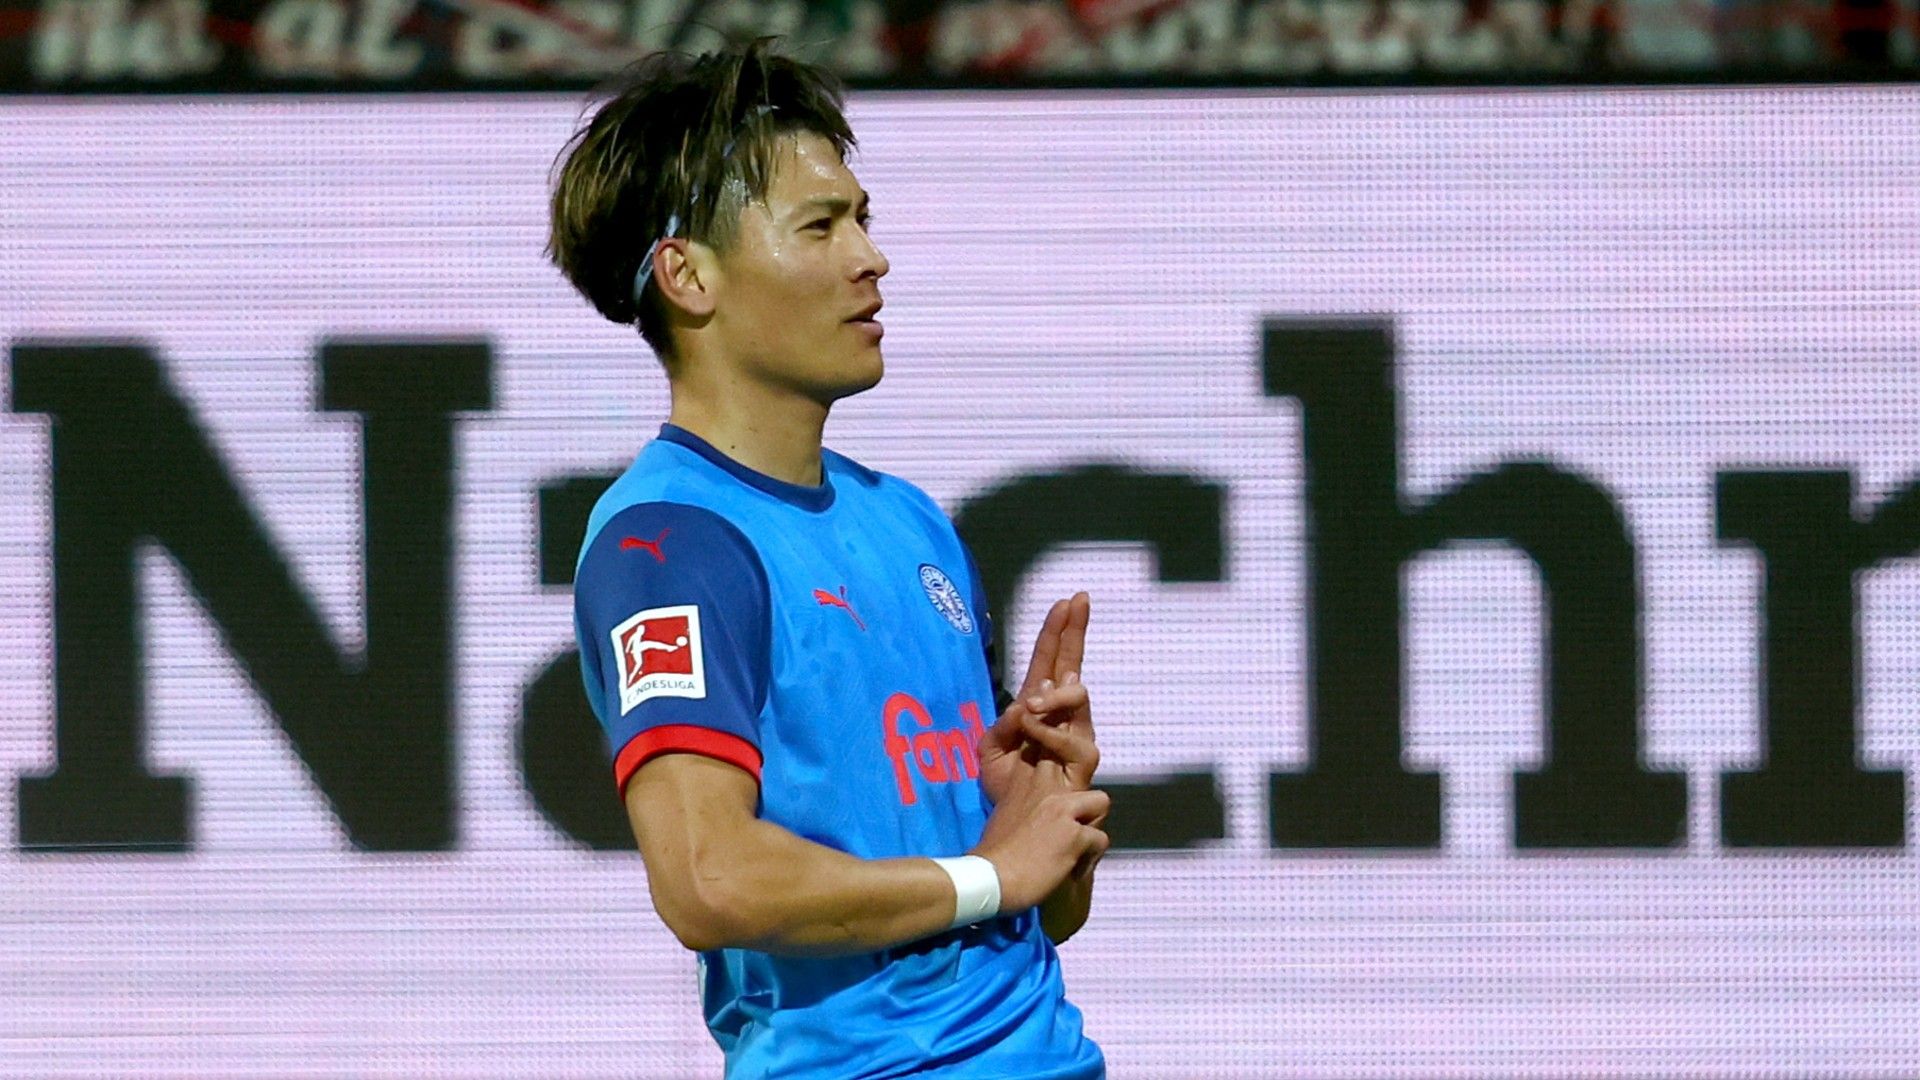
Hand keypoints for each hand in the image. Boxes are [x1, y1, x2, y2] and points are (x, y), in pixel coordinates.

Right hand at [971, 781, 1110, 911]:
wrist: (989, 877)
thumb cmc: (993, 853)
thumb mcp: (1006, 812)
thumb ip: (1027, 802)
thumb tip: (1040, 811)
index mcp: (1026, 781)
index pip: (1055, 757)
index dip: (1064, 779)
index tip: (1061, 804)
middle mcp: (1047, 788)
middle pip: (1083, 773)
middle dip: (1083, 799)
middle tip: (1074, 828)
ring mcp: (1062, 809)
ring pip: (1101, 802)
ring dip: (1092, 825)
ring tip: (1077, 849)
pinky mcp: (1075, 834)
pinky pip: (1101, 839)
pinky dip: (1089, 859)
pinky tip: (1072, 871)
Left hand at [978, 593, 1099, 804]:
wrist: (1018, 824)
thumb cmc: (1008, 785)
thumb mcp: (990, 750)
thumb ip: (1002, 726)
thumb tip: (1024, 705)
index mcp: (1037, 704)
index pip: (1049, 659)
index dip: (1058, 630)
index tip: (1068, 600)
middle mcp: (1061, 715)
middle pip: (1072, 664)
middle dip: (1075, 631)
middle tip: (1078, 603)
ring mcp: (1074, 735)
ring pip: (1080, 695)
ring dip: (1056, 693)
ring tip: (1033, 702)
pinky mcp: (1082, 761)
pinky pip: (1077, 739)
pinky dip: (1051, 731)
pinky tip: (1034, 729)